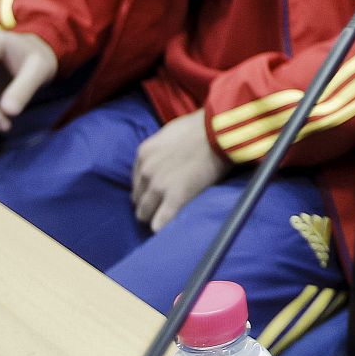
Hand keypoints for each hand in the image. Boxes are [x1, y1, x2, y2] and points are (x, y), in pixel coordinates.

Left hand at [132, 111, 228, 231]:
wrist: (218, 130)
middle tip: (165, 205)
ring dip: (155, 216)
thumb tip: (164, 158)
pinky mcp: (175, 197)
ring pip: (145, 213)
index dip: (148, 188)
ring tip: (168, 217)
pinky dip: (163, 227)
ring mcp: (158, 186)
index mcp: (143, 154)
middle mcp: (145, 171)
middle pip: (138, 199)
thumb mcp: (170, 133)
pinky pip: (160, 223)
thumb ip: (160, 150)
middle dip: (149, 203)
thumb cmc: (201, 127)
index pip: (136, 181)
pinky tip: (170, 228)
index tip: (159, 192)